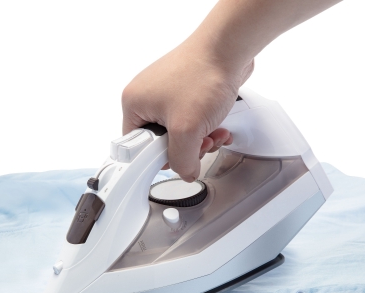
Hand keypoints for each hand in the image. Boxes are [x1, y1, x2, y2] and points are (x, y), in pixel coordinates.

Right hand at [122, 40, 253, 181]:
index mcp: (134, 104)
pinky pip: (191, 122)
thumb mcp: (187, 129)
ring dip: (200, 141)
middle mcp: (147, 98)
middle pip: (162, 144)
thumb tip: (185, 172)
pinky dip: (205, 129)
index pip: (138, 148)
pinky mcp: (185, 93)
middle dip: (186, 149)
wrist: (229, 47)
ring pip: (179, 134)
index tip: (176, 160)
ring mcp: (167, 95)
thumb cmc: (203, 75)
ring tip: (213, 134)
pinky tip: (218, 127)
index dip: (158, 158)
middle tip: (199, 143)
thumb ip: (182, 160)